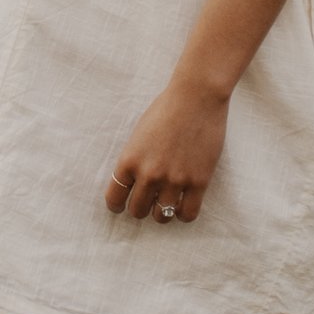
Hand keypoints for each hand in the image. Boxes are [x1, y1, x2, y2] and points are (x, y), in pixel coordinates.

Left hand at [106, 76, 229, 226]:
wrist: (196, 97)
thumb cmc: (166, 110)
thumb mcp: (139, 135)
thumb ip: (134, 160)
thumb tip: (133, 184)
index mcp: (129, 160)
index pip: (114, 198)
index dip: (117, 205)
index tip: (121, 205)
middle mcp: (149, 174)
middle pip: (137, 210)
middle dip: (140, 208)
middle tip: (147, 202)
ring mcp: (174, 180)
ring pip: (162, 217)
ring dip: (162, 213)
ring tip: (166, 204)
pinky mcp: (198, 182)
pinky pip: (187, 215)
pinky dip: (183, 215)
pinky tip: (183, 205)